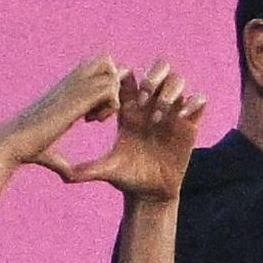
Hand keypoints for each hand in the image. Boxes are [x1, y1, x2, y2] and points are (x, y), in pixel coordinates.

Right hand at [0, 54, 124, 178]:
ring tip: (99, 119)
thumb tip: (68, 177)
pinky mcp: (75, 100)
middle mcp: (70, 85)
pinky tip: (95, 121)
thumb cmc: (29, 150)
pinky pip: (109, 88)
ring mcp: (73, 89)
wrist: (14, 144)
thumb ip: (62, 161)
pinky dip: (110, 105)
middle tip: (105, 110)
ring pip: (110, 75)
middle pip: (105, 61)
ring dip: (113, 97)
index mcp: (66, 92)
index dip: (104, 89)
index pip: (96, 71)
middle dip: (113, 83)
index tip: (97, 115)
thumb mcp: (51, 153)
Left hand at [62, 61, 208, 200]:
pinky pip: (199, 100)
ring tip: (159, 115)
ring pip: (178, 80)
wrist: (150, 193)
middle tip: (144, 97)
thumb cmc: (127, 178)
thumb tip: (62, 176)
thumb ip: (85, 170)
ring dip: (170, 92)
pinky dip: (193, 102)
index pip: (129, 77)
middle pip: (158, 69)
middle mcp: (152, 106)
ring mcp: (172, 114)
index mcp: (130, 109)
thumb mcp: (106, 171)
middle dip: (153, 76)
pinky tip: (182, 118)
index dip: (126, 80)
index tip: (122, 101)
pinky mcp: (190, 125)